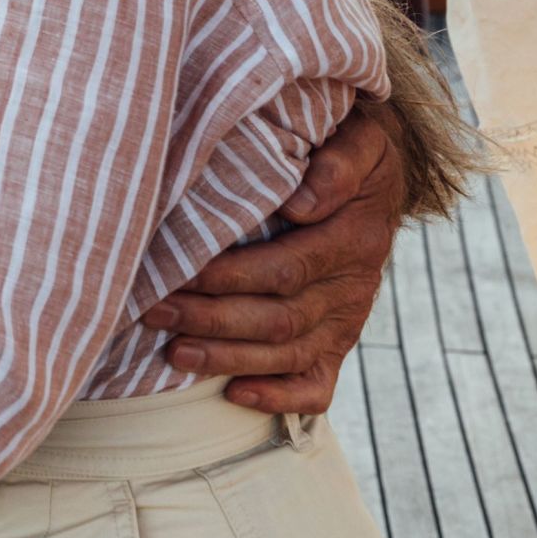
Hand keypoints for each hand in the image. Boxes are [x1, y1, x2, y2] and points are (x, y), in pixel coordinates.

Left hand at [141, 98, 406, 410]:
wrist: (381, 176)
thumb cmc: (351, 147)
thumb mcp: (359, 139)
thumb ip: (337, 165)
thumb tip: (301, 203)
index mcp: (354, 238)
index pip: (287, 268)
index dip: (231, 277)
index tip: (181, 271)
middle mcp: (352, 287)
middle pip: (279, 318)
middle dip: (212, 319)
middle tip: (155, 311)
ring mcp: (347, 321)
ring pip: (287, 355)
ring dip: (228, 358)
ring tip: (173, 353)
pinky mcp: (340, 343)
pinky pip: (317, 386)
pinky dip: (278, 398)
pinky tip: (234, 396)